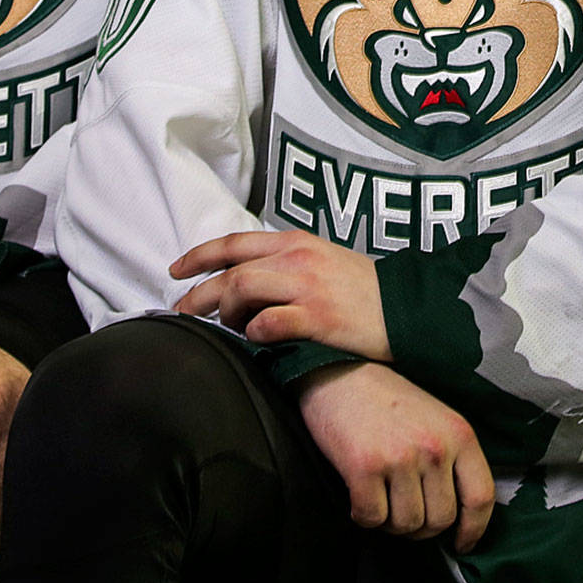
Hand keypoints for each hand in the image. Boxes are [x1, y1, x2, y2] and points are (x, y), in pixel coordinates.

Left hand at [171, 230, 388, 359]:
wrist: (407, 308)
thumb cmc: (365, 291)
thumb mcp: (324, 262)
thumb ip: (286, 266)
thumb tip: (245, 284)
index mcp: (296, 242)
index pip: (234, 242)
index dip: (198, 255)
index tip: (175, 271)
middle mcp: (298, 259)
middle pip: (231, 271)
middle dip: (198, 294)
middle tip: (182, 313)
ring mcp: (307, 287)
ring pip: (242, 289)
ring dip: (225, 312)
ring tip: (225, 329)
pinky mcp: (318, 317)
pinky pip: (270, 322)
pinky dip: (255, 332)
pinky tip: (256, 339)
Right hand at [297, 361, 494, 552]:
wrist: (339, 372)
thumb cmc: (388, 400)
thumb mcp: (436, 419)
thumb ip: (452, 459)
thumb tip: (460, 514)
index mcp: (459, 434)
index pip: (481, 498)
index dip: (473, 530)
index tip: (461, 543)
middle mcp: (434, 447)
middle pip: (440, 520)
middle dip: (422, 526)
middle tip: (404, 509)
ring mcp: (400, 458)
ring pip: (407, 524)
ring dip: (391, 521)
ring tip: (382, 496)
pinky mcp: (364, 468)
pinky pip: (372, 518)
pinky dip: (364, 515)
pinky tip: (360, 494)